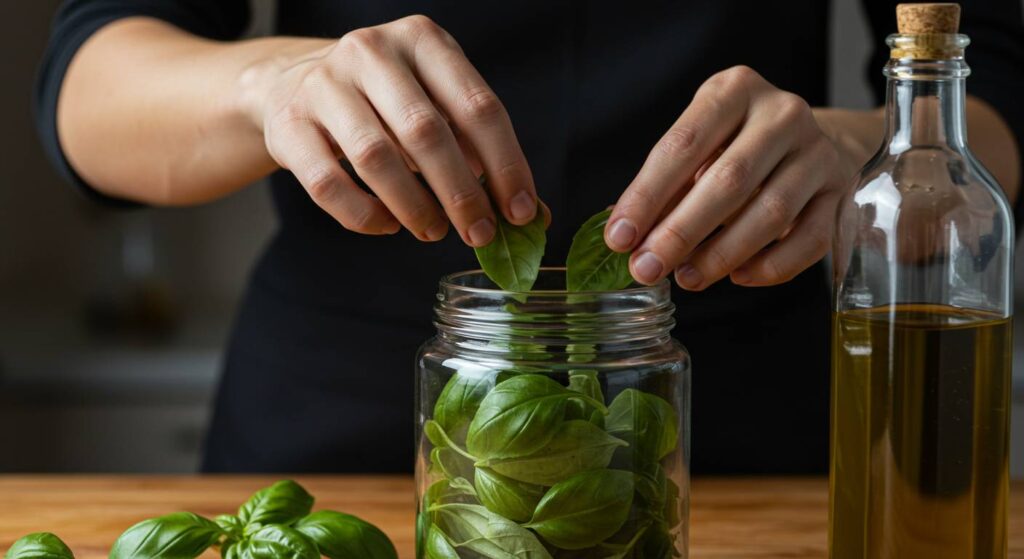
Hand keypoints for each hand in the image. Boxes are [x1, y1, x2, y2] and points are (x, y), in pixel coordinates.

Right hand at [244, 15, 536, 245]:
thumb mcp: (439, 109)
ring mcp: (323, 85)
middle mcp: (371, 51)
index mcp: (423, 41)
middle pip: (426, 132)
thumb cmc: (386, 104)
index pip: (478, 106)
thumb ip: (483, 157)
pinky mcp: (288, 124)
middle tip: (478, 235)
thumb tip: (533, 218)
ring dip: (413, 206)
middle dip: (460, 193)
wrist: (294, 85)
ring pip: (375, 158)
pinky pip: (329, 184)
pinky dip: (364, 216)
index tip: (519, 213)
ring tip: (433, 232)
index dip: (505, 165)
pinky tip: (388, 226)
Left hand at [605, 66, 856, 288]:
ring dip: (721, 254)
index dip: (647, 196)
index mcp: (734, 90)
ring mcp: (818, 152)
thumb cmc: (737, 146)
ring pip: (769, 213)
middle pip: (728, 180)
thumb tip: (624, 235)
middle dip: (680, 232)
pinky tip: (738, 277)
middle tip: (648, 267)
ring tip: (686, 278)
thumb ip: (665, 187)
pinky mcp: (842, 193)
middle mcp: (781, 114)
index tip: (620, 238)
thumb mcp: (699, 147)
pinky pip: (808, 240)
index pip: (683, 144)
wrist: (808, 143)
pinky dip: (770, 266)